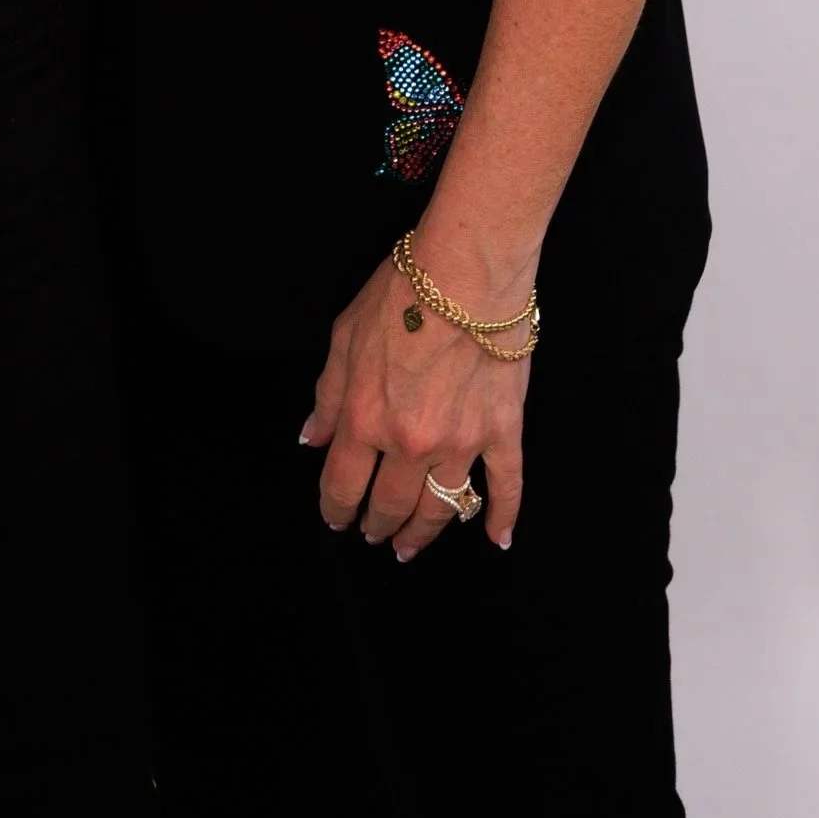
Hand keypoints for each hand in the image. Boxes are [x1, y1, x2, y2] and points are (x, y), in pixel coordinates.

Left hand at [301, 244, 530, 559]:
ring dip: (424, 533)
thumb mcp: (343, 336)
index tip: (336, 519)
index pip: (342, 485)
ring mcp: (461, 443)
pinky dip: (504, 518)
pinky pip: (506, 487)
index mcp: (365, 418)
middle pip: (391, 506)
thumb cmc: (400, 293)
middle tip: (373, 535)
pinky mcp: (502, 432)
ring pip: (442, 510)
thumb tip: (312, 438)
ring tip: (411, 545)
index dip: (335, 510)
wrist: (466, 272)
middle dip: (377, 526)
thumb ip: (327, 394)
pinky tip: (497, 541)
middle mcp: (410, 443)